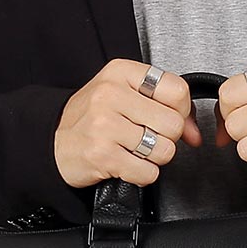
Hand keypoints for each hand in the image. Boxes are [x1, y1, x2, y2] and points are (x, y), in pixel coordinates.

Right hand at [53, 59, 201, 189]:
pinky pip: (148, 172)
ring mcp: (105, 125)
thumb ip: (164, 106)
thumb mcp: (124, 96)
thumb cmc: (91, 118)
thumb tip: (194, 132)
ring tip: (133, 151)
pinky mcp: (102, 154)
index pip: (177, 90)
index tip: (170, 118)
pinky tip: (126, 164)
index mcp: (120, 73)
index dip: (181, 110)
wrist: (52, 141)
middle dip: (166, 138)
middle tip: (146, 138)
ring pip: (164, 150)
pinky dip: (142, 175)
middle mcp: (111, 94)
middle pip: (173, 123)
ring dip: (154, 158)